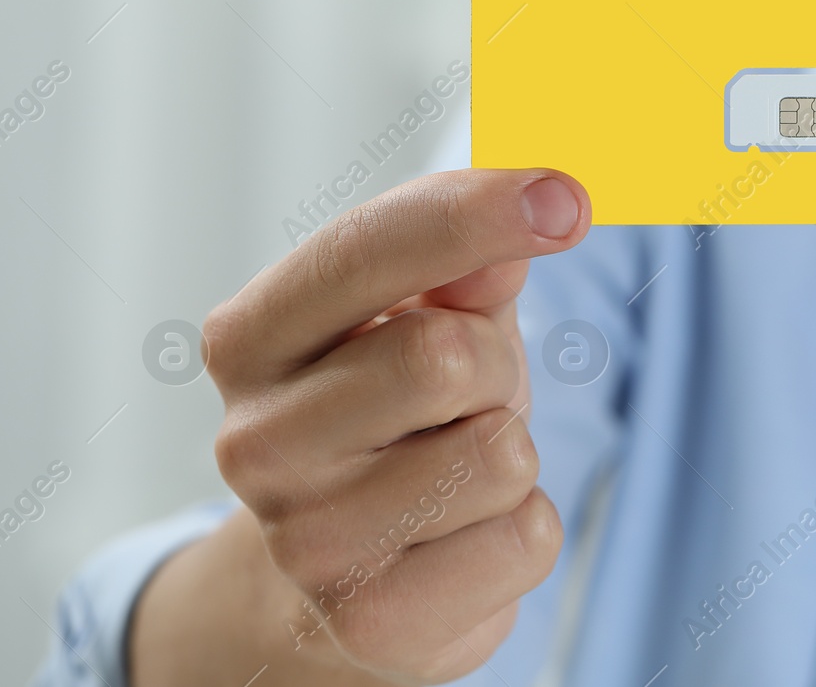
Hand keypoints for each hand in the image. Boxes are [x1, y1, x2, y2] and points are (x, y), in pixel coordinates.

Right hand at [132, 168, 589, 684]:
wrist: (348, 572)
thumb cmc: (397, 414)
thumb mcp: (428, 315)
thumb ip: (467, 259)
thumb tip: (537, 203)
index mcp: (252, 339)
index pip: (366, 248)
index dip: (474, 213)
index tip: (563, 194)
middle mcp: (255, 442)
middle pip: (445, 355)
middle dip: (491, 364)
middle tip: (465, 394)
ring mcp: (306, 542)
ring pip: (499, 454)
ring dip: (511, 452)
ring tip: (453, 468)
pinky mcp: (372, 623)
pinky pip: (526, 537)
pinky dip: (524, 527)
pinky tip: (464, 537)